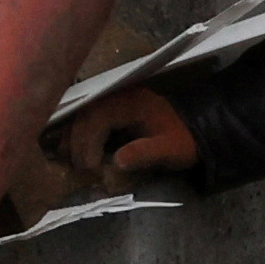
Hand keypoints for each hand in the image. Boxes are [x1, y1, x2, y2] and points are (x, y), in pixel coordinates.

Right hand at [0, 81, 199, 233]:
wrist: (198, 131)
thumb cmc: (183, 141)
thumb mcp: (168, 150)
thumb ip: (143, 154)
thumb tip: (116, 162)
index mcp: (132, 103)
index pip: (99, 117)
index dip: (87, 141)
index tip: (88, 166)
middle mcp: (120, 96)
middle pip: (86, 114)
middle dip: (76, 140)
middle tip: (75, 167)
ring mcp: (116, 100)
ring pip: (84, 113)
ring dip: (73, 135)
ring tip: (66, 158)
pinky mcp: (114, 108)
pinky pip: (90, 116)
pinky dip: (79, 131)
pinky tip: (73, 148)